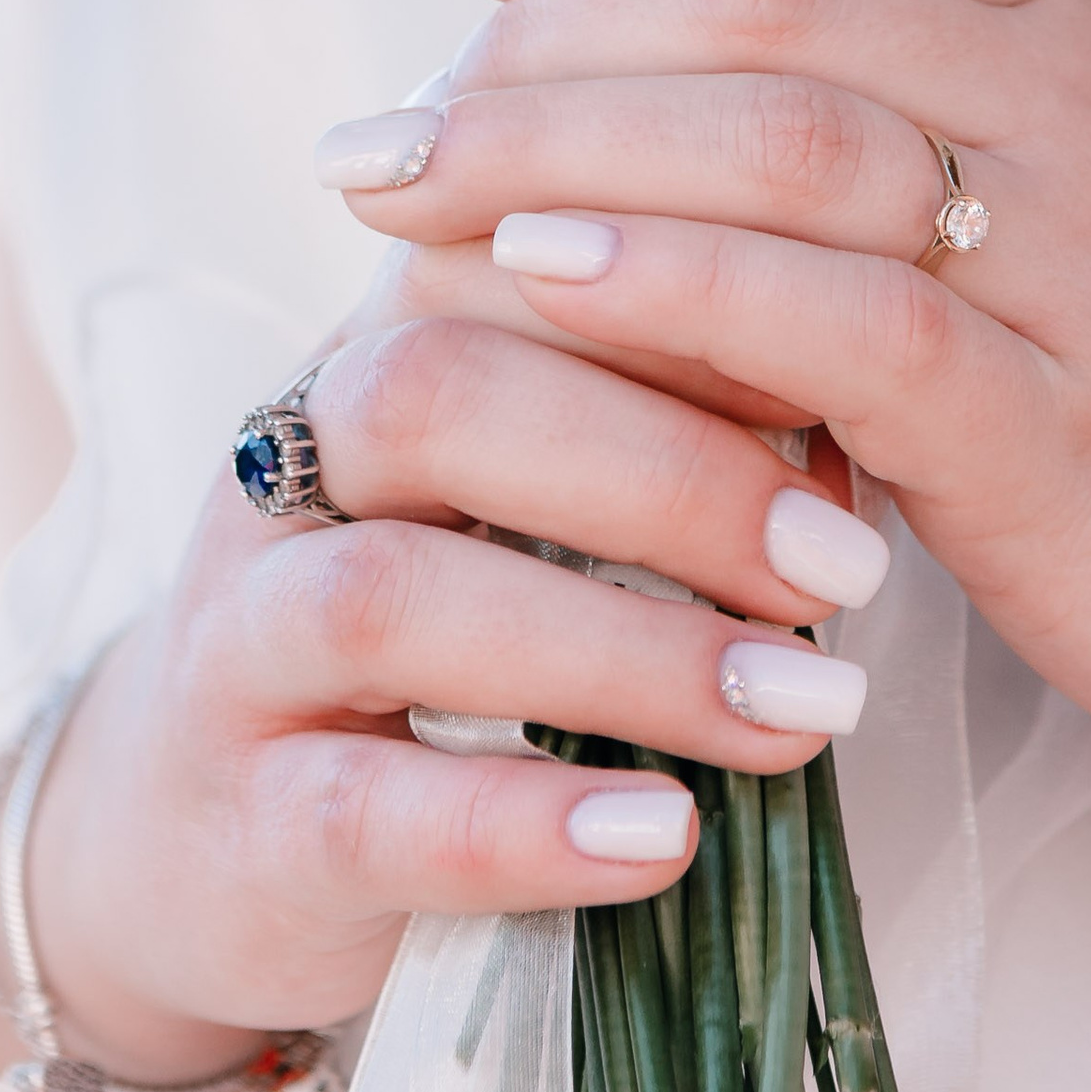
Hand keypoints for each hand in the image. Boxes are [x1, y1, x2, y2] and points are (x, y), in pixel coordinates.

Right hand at [23, 316, 865, 1076]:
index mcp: (379, 346)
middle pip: (438, 395)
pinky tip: (667, 837)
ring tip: (806, 703)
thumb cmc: (451, 621)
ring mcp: (241, 647)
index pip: (507, 254)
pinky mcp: (240, 826)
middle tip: (847, 558)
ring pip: (392, 600)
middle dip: (669, 471)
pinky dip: (524, 826)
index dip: (685, 293)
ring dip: (625, 652)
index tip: (858, 354)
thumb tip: (872, 388)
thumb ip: (665, 410)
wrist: (219, 834)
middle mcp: (288, 470)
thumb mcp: (543, 487)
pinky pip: (362, 813)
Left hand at [340, 0, 1090, 808]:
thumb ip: (906, 124)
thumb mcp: (1068, 209)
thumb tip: (646, 86)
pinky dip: (682, 290)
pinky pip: (858, 325)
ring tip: (419, 194)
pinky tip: (553, 294)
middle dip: (548, 29)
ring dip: (571, 146)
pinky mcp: (1076, 439)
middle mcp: (1088, 109)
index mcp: (1076, 33)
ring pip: (803, 127)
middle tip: (387, 122)